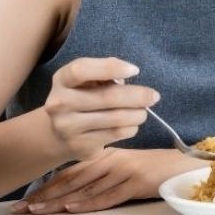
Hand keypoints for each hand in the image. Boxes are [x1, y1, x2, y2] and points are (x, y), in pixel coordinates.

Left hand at [12, 148, 193, 214]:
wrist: (183, 164)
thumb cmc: (152, 167)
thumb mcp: (123, 165)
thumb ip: (99, 172)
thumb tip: (70, 190)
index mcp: (106, 155)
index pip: (70, 171)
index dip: (46, 185)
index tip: (26, 199)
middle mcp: (111, 160)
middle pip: (73, 180)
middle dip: (46, 195)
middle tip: (23, 207)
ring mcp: (123, 171)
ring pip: (85, 188)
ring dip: (60, 201)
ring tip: (39, 211)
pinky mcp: (136, 182)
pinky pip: (108, 195)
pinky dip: (89, 203)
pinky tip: (73, 208)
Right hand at [43, 57, 159, 162]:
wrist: (61, 134)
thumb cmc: (83, 97)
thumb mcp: (88, 80)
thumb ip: (105, 72)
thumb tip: (129, 73)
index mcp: (62, 80)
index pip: (81, 70)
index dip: (110, 68)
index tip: (135, 71)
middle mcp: (59, 103)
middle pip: (107, 97)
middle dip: (138, 96)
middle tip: (154, 96)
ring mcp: (67, 127)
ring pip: (116, 118)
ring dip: (138, 114)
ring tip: (143, 111)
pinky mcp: (80, 146)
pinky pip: (116, 133)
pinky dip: (131, 127)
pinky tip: (131, 124)